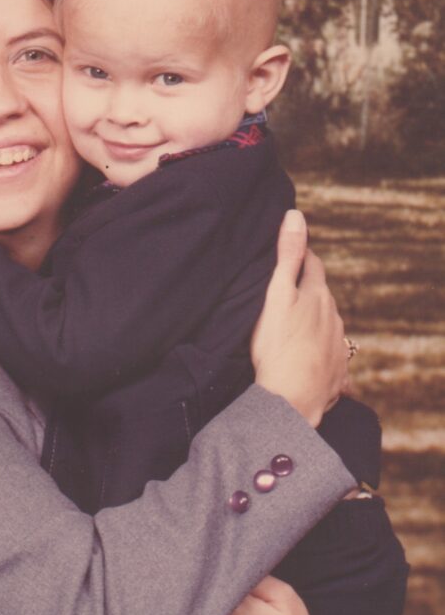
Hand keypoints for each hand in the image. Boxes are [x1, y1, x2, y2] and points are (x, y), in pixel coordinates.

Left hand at [157, 576, 334, 614]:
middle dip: (163, 597)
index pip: (196, 589)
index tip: (173, 565)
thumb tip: (231, 560)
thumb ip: (257, 577)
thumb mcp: (284, 598)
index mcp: (231, 612)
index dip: (182, 576)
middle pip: (176, 612)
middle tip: (148, 580)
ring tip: (140, 607)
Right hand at [251, 210, 347, 426]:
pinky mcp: (337, 371)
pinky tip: (308, 358)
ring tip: (295, 323)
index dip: (301, 255)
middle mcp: (333, 316)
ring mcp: (338, 345)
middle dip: (307, 287)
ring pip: (327, 323)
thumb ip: (287, 255)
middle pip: (321, 294)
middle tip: (287, 288)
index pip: (312, 264)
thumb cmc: (278, 346)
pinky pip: (329, 355)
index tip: (290, 252)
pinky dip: (319, 351)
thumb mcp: (276, 294)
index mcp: (317, 295)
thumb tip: (296, 215)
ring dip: (314, 319)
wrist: (292, 399)